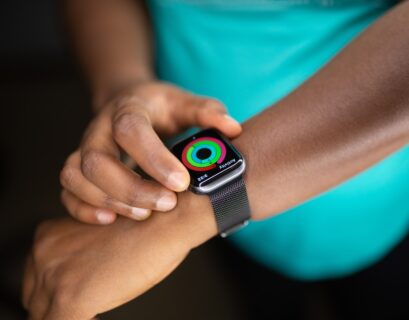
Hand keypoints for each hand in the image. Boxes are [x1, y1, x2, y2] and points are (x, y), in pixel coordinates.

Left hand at [22, 192, 216, 319]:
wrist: (165, 220)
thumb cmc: (144, 226)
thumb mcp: (97, 236)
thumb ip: (79, 254)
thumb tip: (84, 276)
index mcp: (47, 236)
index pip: (36, 279)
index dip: (56, 293)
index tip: (80, 294)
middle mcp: (42, 253)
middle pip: (36, 298)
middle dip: (58, 305)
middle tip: (92, 298)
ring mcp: (54, 278)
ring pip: (43, 315)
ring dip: (68, 314)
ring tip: (96, 305)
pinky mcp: (71, 299)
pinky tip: (97, 313)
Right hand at [60, 81, 240, 223]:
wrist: (127, 103)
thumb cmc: (159, 107)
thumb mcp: (183, 102)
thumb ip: (207, 112)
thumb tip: (233, 129)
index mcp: (127, 109)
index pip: (130, 130)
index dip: (154, 158)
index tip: (182, 183)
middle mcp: (99, 129)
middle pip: (97, 160)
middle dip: (131, 188)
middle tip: (167, 205)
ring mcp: (84, 149)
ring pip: (76, 176)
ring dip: (108, 201)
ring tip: (143, 215)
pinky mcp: (80, 168)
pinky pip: (68, 191)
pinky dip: (83, 209)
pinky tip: (111, 220)